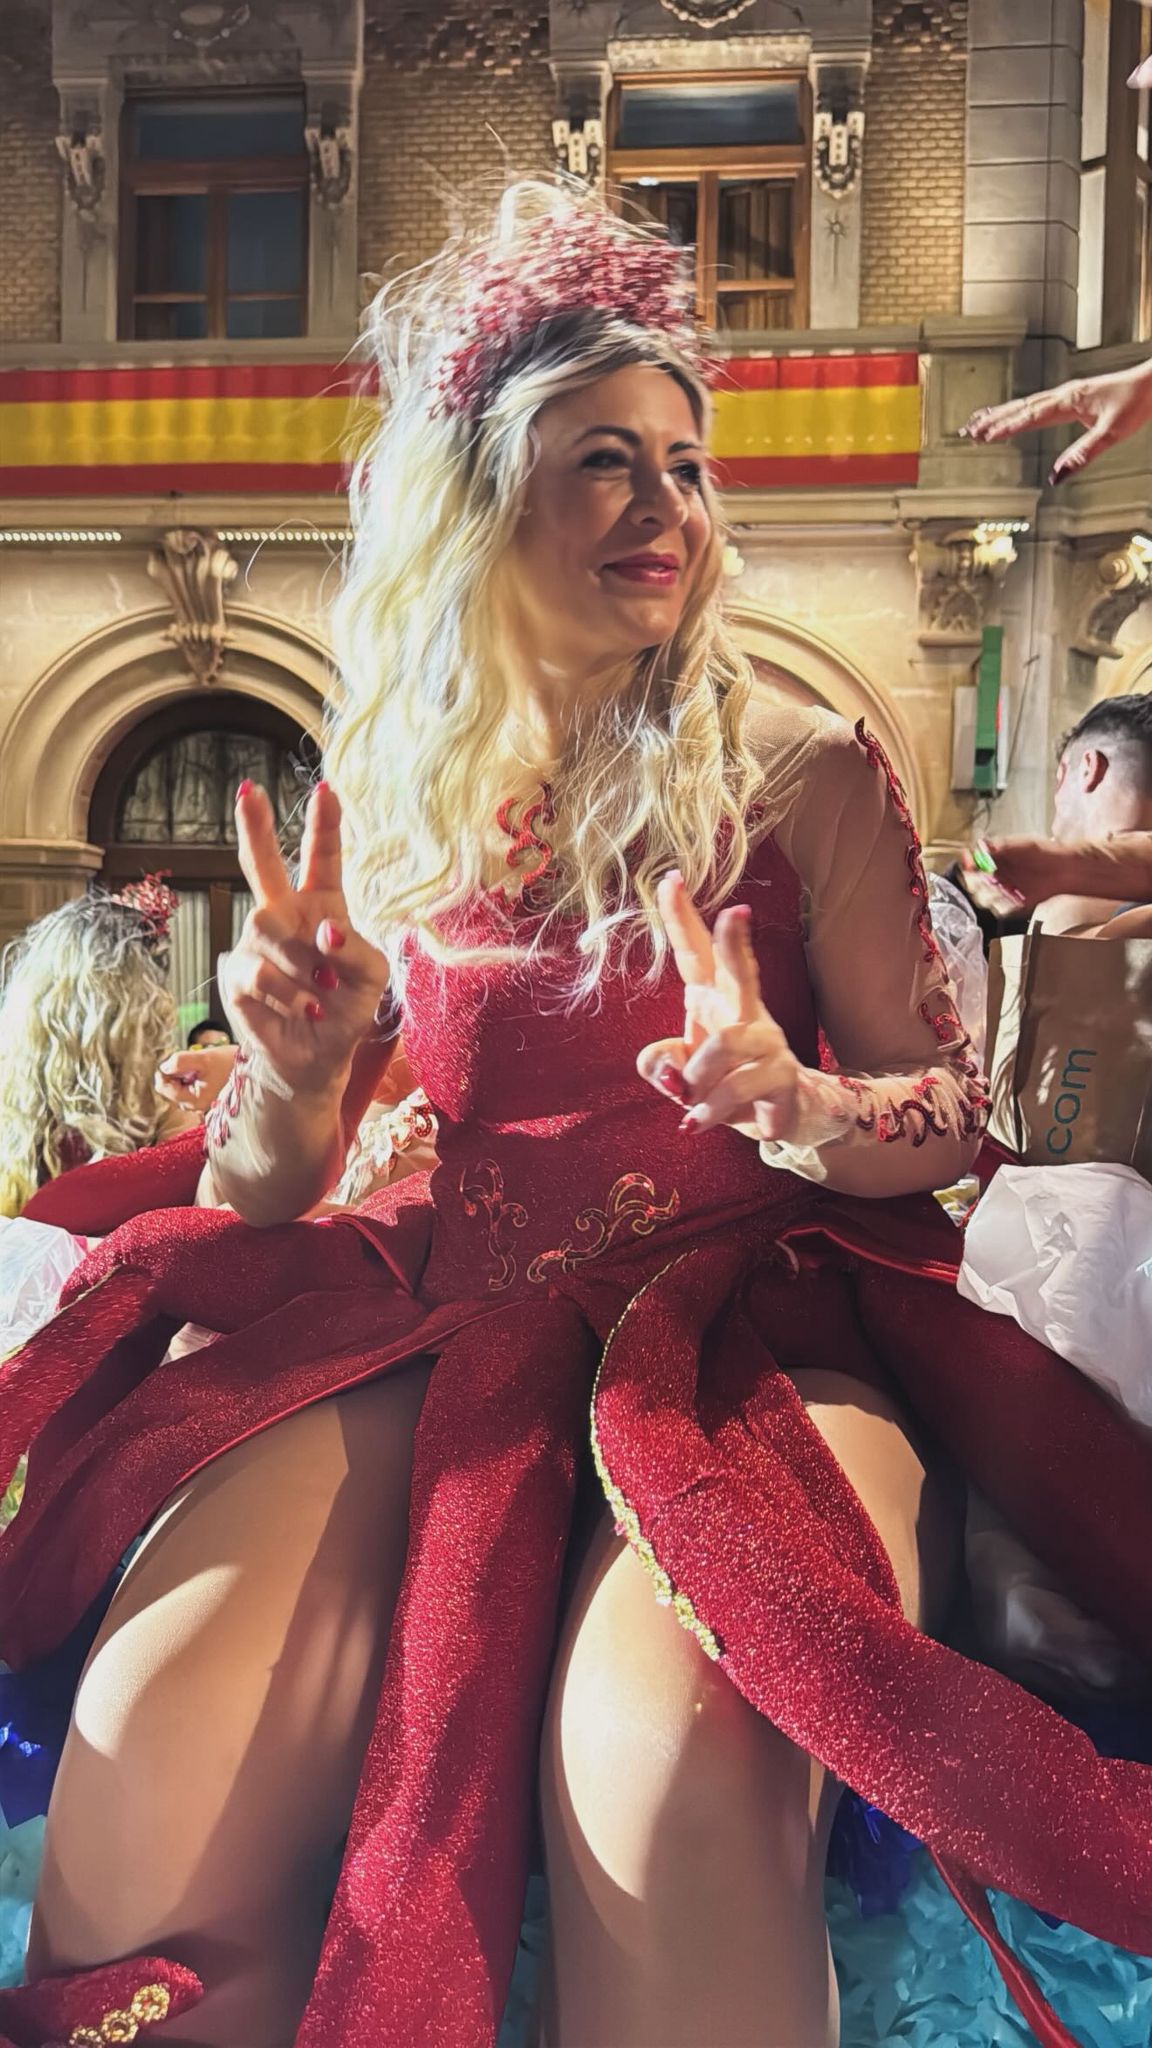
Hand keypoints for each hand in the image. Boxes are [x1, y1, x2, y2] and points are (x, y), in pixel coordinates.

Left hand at [155, 1043, 238, 1111]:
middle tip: (194, 1063)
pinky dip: (191, 1076)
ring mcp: (200, 1103)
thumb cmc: (231, 1064)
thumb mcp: (203, 1058)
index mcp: (194, 1101)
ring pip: (178, 1086)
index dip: (166, 1070)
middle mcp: (196, 1106)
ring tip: (202, 1066)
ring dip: (184, 1073)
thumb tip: (163, 1067)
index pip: (164, 1087)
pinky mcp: (204, 1097)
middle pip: (169, 1088)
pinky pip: (187, 1086)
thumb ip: (179, 1062)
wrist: (252, 1067)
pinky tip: (205, 1071)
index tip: (179, 1060)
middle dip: (177, 1072)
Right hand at [220, 780, 389, 1096]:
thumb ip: (354, 948)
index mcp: (322, 906)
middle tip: (247, 792)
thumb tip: (324, 928)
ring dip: (300, 964)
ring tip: (320, 991)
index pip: (322, 859)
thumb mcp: (372, 977)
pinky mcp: (237, 974)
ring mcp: (256, 943)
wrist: (317, 1057)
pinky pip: (258, 972)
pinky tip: (305, 1007)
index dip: (324, 824)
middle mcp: (285, 916)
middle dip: (255, 828)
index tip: (325, 789)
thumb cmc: (347, 1008)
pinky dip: (288, 994)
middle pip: (262, 864)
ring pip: (267, 928)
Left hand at [636, 872, 799, 1141]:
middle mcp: (744, 1011)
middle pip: (741, 969)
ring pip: (724, 1047)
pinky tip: (704, 1121)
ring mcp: (769, 1041)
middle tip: (737, 912)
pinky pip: (737, 1088)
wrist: (780, 1119)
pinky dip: (712, 1109)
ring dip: (697, 1082)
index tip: (671, 878)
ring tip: (691, 1106)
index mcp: (714, 999)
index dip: (682, 918)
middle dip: (736, 942)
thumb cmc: (724, 1083)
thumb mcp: (679, 1075)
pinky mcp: (783, 1076)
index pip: (696, 954)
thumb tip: (670, 1070)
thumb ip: (661, 1065)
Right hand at [960, 837, 1068, 909]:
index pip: (970, 861)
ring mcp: (1003, 891)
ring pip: (983, 898)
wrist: (1065, 869)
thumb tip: (981, 847)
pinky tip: (1010, 897)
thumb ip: (1000, 847)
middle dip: (975, 880)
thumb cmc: (1045, 853)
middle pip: (972, 882)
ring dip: (988, 893)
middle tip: (984, 878)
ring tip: (998, 888)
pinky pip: (1000, 910)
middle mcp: (995, 876)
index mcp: (993, 859)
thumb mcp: (1021, 844)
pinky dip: (1002, 905)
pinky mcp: (1012, 905)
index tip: (969, 863)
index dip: (967, 863)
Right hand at [963, 358, 1151, 483]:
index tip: (985, 437)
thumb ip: (1083, 454)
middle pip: (1021, 408)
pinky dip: (1019, 409)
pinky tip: (1013, 414)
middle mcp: (1063, 395)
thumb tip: (1057, 476)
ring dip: (1001, 413)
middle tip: (969, 430)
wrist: (1150, 382)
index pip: (1030, 416)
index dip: (1007, 427)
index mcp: (1068, 402)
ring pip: (1026, 404)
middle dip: (994, 420)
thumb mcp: (1112, 434)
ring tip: (979, 422)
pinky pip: (1037, 403)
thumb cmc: (1135, 403)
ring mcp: (1066, 395)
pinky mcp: (1072, 397)